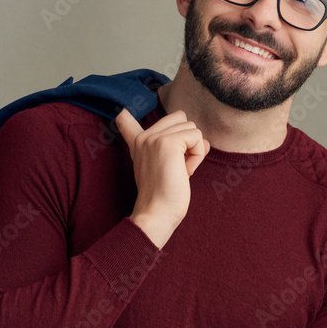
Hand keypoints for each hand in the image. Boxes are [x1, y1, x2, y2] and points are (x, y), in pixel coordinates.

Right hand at [116, 107, 208, 247]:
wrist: (158, 213)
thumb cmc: (165, 197)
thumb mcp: (166, 168)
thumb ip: (178, 150)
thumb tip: (204, 139)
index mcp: (138, 145)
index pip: (127, 121)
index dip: (126, 118)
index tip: (122, 115)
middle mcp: (144, 137)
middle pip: (180, 118)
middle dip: (188, 140)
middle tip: (178, 166)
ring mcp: (155, 138)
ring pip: (192, 127)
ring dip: (194, 150)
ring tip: (181, 170)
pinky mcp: (168, 143)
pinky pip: (197, 137)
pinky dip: (198, 155)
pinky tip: (186, 171)